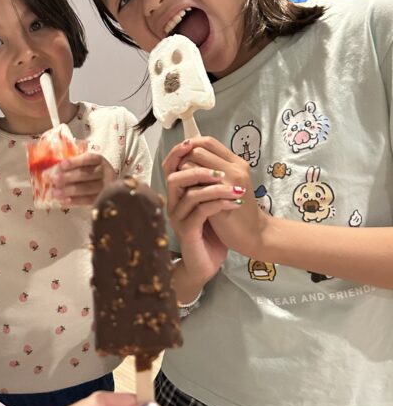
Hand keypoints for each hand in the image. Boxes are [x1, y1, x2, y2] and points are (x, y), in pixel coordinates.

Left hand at [51, 152, 115, 206]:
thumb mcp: (83, 165)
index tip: (61, 165)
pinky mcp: (101, 199)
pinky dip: (75, 201)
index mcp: (99, 160)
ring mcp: (104, 187)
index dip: (75, 162)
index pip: (88, 159)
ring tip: (55, 193)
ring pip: (86, 188)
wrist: (106, 188)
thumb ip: (71, 165)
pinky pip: (87, 200)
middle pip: (85, 174)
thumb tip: (51, 171)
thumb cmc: (87, 172)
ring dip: (69, 190)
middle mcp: (104, 172)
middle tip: (54, 179)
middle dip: (68, 177)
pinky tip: (63, 201)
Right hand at [162, 140, 241, 289]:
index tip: (195, 142)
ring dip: (213, 187)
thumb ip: (209, 182)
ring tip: (234, 188)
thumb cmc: (210, 231)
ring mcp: (178, 218)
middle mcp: (173, 204)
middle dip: (197, 168)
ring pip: (190, 194)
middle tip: (220, 170)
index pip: (171, 166)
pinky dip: (219, 205)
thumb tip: (217, 156)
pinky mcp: (187, 232)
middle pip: (174, 177)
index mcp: (177, 194)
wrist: (207, 262)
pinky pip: (200, 212)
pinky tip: (234, 204)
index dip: (180, 152)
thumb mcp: (211, 202)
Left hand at [181, 137, 269, 256]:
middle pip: (198, 148)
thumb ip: (216, 173)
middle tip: (177, 172)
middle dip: (183, 158)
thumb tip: (189, 160)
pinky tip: (185, 193)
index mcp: (237, 162)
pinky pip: (196, 178)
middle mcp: (235, 166)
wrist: (253, 235)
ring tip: (182, 183)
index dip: (191, 146)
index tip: (181, 158)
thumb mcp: (229, 187)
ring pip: (194, 160)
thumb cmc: (238, 212)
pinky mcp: (222, 192)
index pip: (208, 141)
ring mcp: (230, 178)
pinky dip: (187, 183)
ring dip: (183, 170)